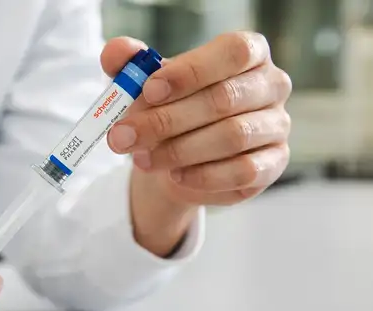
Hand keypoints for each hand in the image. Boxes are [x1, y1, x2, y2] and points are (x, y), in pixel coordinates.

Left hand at [102, 32, 291, 254]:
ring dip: (179, 150)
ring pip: (232, 137)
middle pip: (224, 99)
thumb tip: (115, 52)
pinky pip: (243, 170)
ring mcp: (277, 125)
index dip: (191, 71)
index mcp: (248, 52)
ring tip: (143, 159)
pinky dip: (203, 176)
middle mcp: (271, 84)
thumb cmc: (168, 108)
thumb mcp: (144, 85)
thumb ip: (130, 64)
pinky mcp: (274, 163)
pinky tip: (175, 176)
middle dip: (166, 120)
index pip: (233, 52)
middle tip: (124, 135)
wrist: (176, 157)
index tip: (149, 91)